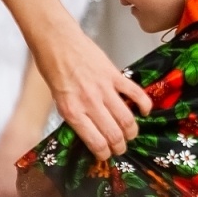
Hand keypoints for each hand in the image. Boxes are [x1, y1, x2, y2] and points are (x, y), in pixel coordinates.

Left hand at [33, 22, 149, 159]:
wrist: (57, 41)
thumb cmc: (53, 68)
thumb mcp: (58, 99)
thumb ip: (76, 114)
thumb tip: (92, 130)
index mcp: (72, 111)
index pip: (96, 142)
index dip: (104, 154)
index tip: (106, 155)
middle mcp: (89, 104)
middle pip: (114, 134)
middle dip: (120, 146)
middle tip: (120, 148)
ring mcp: (104, 89)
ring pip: (127, 119)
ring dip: (132, 131)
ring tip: (131, 134)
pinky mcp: (115, 76)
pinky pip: (136, 94)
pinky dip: (144, 105)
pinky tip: (145, 111)